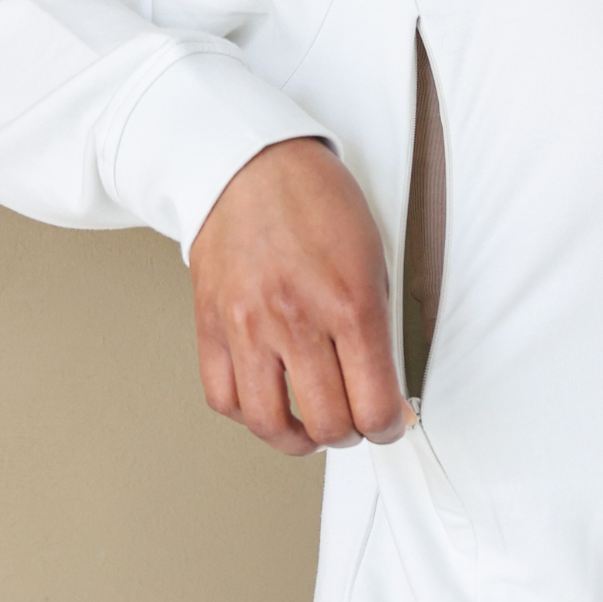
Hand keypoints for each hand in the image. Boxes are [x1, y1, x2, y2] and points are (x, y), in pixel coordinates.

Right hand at [188, 137, 415, 455]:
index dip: (390, 426)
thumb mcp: (373, 258)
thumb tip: (386, 385)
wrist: (251, 164)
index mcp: (348, 303)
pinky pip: (224, 398)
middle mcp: (295, 320)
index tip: (392, 421)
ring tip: (312, 425)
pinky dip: (250, 413)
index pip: (373, 404)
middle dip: (350, 433)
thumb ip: (377, 327)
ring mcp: (247, 326)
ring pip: (268, 423)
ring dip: (298, 437)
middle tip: (356, 420)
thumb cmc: (316, 202)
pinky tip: (270, 400)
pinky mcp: (210, 325)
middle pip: (326, 423)